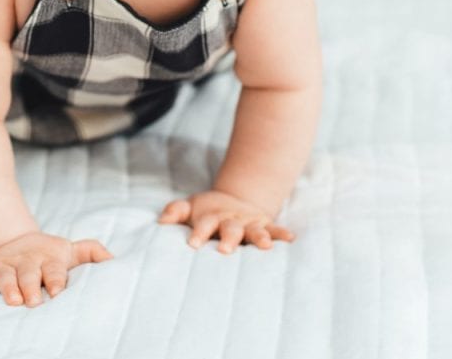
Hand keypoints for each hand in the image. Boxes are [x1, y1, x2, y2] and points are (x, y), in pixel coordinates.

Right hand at [0, 230, 113, 306]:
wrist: (21, 241)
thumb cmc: (52, 255)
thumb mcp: (73, 251)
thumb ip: (92, 252)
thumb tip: (114, 260)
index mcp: (51, 258)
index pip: (55, 269)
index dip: (57, 279)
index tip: (59, 291)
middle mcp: (28, 260)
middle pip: (29, 273)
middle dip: (31, 286)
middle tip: (34, 301)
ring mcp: (7, 262)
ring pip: (5, 274)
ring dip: (7, 286)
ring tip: (12, 300)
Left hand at [158, 189, 294, 253]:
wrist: (234, 200)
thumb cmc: (207, 212)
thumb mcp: (190, 207)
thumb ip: (175, 211)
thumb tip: (160, 220)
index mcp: (211, 217)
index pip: (204, 225)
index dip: (199, 233)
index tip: (193, 244)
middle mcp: (231, 220)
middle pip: (230, 229)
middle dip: (229, 238)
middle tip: (225, 250)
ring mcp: (249, 222)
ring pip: (255, 229)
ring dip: (259, 236)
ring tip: (265, 245)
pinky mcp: (264, 224)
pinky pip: (274, 229)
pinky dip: (282, 234)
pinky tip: (290, 239)